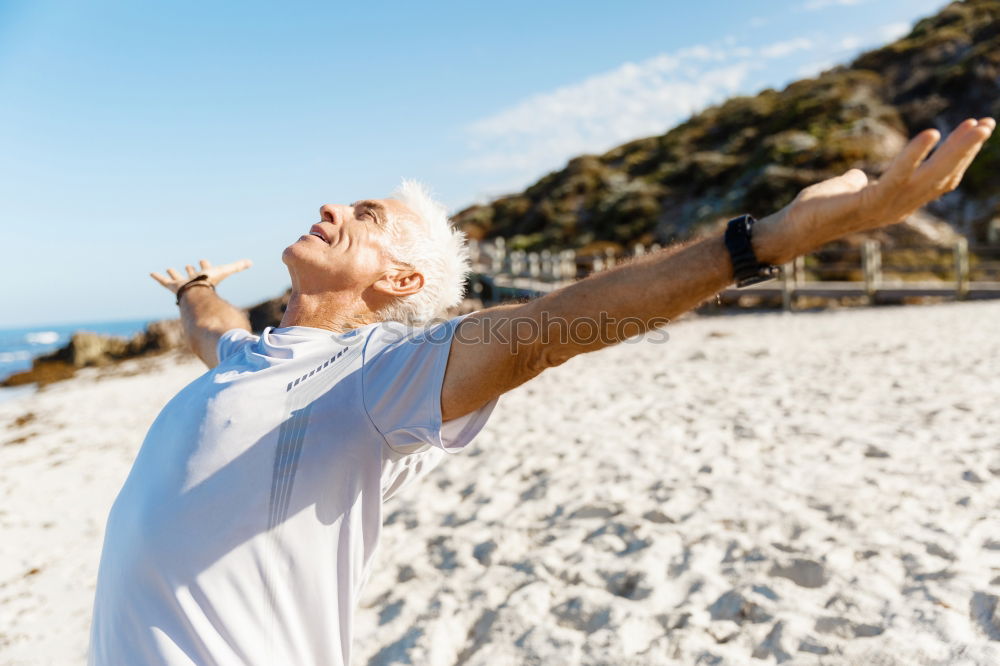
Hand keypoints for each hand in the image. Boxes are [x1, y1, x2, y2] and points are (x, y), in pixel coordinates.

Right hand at [150, 258, 252, 293]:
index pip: (205, 270)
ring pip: (178, 278)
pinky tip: (151, 273)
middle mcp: (194, 281)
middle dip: (190, 270)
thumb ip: (238, 266)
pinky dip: (158, 277)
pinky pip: (164, 282)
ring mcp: (183, 284)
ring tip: (170, 269)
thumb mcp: (225, 270)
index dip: (204, 265)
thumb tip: (251, 262)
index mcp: (205, 278)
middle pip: (192, 274)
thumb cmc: (210, 283)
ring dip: (174, 274)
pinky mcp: (173, 287)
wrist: (197, 294)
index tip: (203, 260)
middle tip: (188, 265)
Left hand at [761, 117, 994, 262]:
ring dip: (954, 150)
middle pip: (942, 178)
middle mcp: (898, 207)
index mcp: (897, 203)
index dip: (959, 157)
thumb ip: (856, 182)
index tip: (975, 130)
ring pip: (930, 177)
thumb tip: (857, 176)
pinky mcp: (867, 202)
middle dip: (967, 150)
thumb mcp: (844, 190)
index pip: (938, 180)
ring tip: (974, 125)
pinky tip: (929, 134)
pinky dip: (914, 156)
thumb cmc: (816, 210)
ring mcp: (885, 208)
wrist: (792, 229)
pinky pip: (896, 177)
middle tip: (988, 123)